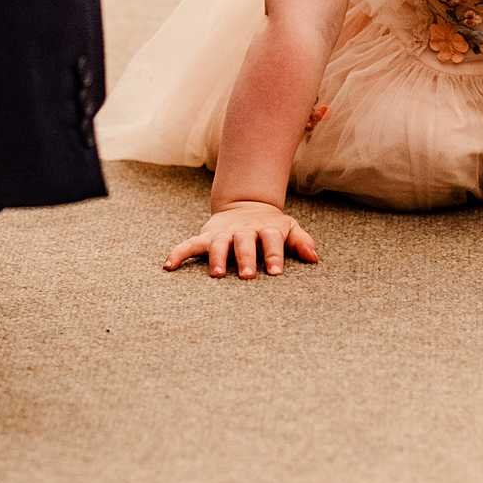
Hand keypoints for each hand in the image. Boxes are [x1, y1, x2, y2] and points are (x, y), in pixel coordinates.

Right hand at [164, 200, 319, 278]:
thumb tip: (314, 258)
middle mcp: (244, 231)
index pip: (272, 240)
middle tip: (248, 276)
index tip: (275, 272)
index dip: (274, 255)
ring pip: (219, 244)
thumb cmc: (270, 227)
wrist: (246, 206)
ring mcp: (224, 233)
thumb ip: (301, 242)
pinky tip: (168, 266)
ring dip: (217, 258)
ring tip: (218, 274)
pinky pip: (189, 244)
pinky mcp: (206, 236)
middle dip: (246, 258)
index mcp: (266, 229)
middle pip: (245, 243)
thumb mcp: (289, 229)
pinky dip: (178, 253)